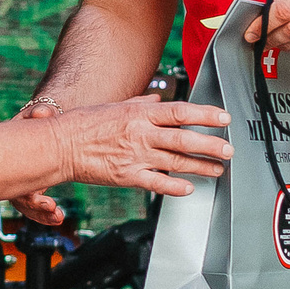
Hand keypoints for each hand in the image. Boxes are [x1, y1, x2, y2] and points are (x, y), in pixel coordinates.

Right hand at [7, 100, 67, 226]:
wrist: (46, 123)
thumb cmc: (41, 117)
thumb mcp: (40, 113)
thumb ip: (40, 112)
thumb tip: (42, 113)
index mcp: (11, 154)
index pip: (13, 178)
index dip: (27, 193)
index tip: (47, 202)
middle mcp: (13, 170)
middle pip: (17, 196)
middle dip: (34, 208)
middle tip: (53, 210)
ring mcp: (22, 179)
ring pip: (25, 203)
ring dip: (41, 214)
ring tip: (59, 218)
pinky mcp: (32, 185)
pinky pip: (34, 204)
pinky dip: (45, 212)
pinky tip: (58, 217)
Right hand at [51, 95, 230, 197]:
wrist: (60, 144)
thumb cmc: (84, 124)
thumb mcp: (115, 107)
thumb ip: (140, 104)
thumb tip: (159, 100)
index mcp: (139, 114)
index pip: (180, 112)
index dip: (205, 115)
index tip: (223, 118)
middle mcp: (141, 133)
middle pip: (184, 138)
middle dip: (211, 144)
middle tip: (229, 149)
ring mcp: (135, 156)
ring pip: (176, 161)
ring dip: (200, 166)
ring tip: (217, 169)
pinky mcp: (127, 176)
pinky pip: (156, 182)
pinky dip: (174, 186)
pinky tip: (189, 188)